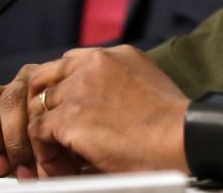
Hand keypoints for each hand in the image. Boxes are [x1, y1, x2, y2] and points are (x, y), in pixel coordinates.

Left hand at [25, 46, 190, 177]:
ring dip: (45, 136)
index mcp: (116, 55)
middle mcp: (95, 63)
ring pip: (38, 109)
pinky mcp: (71, 116)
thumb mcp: (147, 84)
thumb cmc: (174, 123)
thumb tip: (98, 106)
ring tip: (60, 160)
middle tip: (50, 136)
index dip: (60, 90)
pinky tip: (62, 167)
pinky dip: (45, 154)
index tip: (63, 113)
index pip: (68, 62)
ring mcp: (80, 88)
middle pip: (46, 80)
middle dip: (43, 108)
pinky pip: (38, 134)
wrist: (184, 136)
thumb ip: (118, 83)